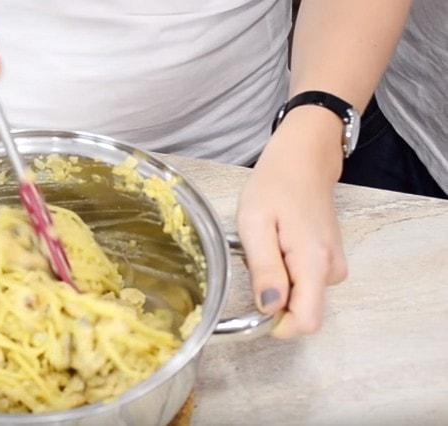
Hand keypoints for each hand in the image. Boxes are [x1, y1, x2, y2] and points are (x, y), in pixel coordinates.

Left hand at [237, 107, 347, 337]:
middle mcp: (331, 269)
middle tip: (257, 256)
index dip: (277, 325)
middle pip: (301, 311)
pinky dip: (285, 270)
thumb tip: (270, 309)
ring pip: (300, 295)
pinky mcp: (330, 261)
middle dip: (272, 295)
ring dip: (277, 280)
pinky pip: (304, 281)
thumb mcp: (255, 224)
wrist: (304, 158)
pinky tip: (278, 242)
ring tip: (267, 243)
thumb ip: (265, 270)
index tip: (255, 303)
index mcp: (313, 263)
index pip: (306, 322)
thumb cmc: (275, 184)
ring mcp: (333, 265)